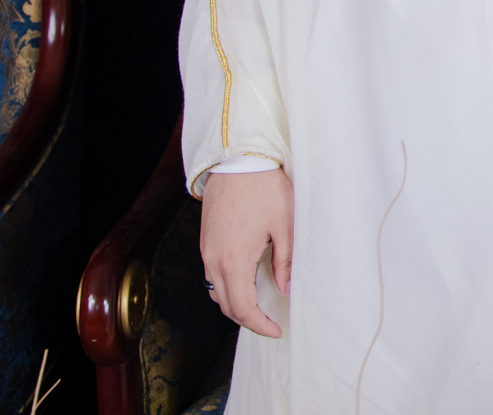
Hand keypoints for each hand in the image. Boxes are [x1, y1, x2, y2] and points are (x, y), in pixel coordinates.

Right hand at [200, 168, 292, 336]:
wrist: (237, 160)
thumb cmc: (265, 188)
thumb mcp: (285, 225)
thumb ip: (285, 262)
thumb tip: (286, 290)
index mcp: (234, 260)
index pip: (242, 308)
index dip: (259, 325)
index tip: (276, 330)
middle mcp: (214, 260)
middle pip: (226, 305)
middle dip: (247, 320)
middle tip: (270, 323)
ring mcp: (207, 251)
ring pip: (216, 291)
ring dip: (235, 304)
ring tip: (259, 307)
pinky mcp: (206, 241)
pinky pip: (212, 275)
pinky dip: (227, 287)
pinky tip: (245, 282)